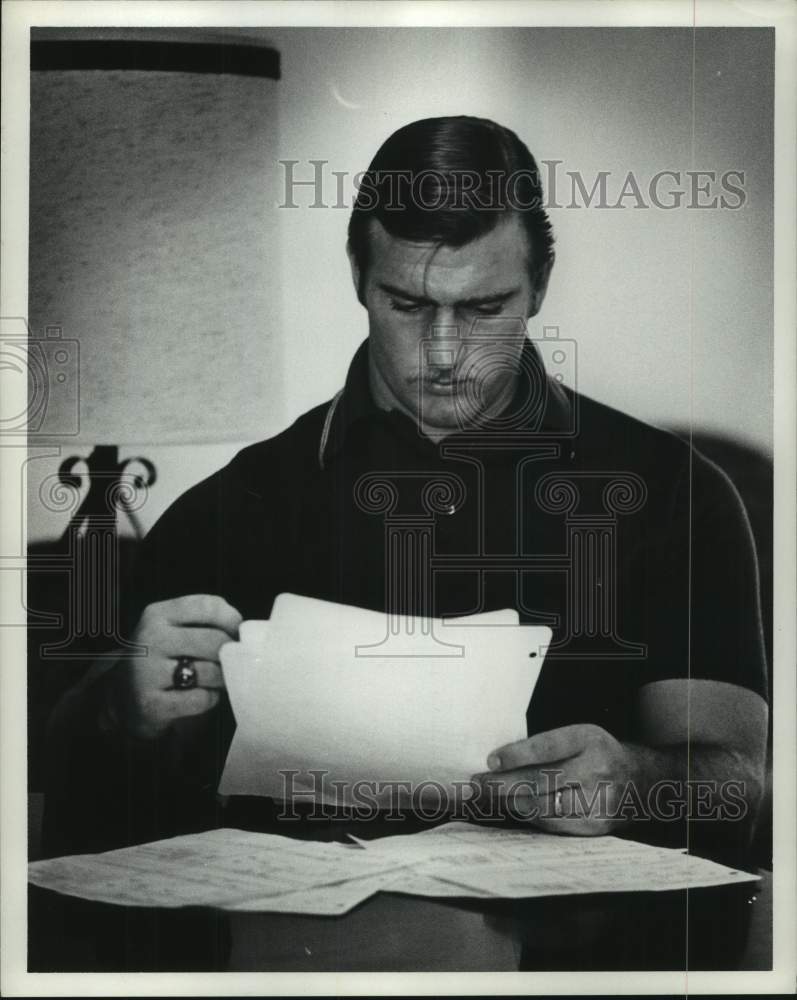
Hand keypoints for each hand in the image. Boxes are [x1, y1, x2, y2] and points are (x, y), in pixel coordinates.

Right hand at [104, 595, 242, 739]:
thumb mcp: (173, 630)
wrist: (121, 698)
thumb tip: (245, 631)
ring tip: (214, 680)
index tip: (237, 633)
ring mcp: (147, 672)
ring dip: (221, 680)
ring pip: (211, 671)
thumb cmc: (162, 660)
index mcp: (158, 614)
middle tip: (230, 663)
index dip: (232, 620)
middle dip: (230, 655)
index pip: (209, 606)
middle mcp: (150, 638)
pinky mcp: (151, 703)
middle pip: (215, 641)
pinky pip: (201, 699)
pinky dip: (210, 699)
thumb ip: (204, 623)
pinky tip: (203, 696)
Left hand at [472, 724, 642, 834]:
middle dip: (503, 784)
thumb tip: (500, 762)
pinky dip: (531, 817)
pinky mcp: (596, 826)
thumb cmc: (598, 755)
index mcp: (590, 740)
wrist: (642, 782)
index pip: (546, 747)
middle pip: (541, 780)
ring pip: (544, 806)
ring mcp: (599, 801)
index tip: (490, 761)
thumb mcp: (580, 737)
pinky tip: (517, 809)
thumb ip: (547, 747)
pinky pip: (554, 824)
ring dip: (512, 803)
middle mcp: (597, 770)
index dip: (515, 755)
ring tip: (492, 798)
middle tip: (478, 785)